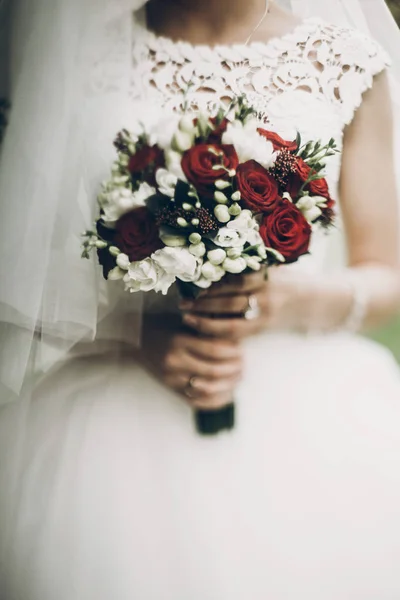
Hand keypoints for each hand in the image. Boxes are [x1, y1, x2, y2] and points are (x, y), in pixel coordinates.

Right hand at [140, 315, 242, 409]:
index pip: (214, 349)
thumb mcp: (184, 323)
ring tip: (238, 377)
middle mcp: (174, 361)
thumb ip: (207, 331)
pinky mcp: (171, 389)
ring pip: (208, 388)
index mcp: (178, 340)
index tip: (243, 349)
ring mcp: (171, 378)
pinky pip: (198, 401)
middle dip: (234, 368)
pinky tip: (228, 393)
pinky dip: (216, 400)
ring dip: (229, 384)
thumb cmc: (164, 327)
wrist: (136, 341)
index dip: (233, 350)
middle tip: (244, 364)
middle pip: (214, 370)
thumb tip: (238, 339)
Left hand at [179, 267, 353, 338]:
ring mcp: (266, 315)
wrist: (318, 301)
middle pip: (229, 301)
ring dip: (206, 320)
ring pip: (230, 321)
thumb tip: (217, 260)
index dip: (212, 284)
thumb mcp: (274, 267)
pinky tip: (204, 330)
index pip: (234, 280)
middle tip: (182, 302)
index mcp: (267, 276)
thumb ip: (251, 267)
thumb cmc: (292, 280)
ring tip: (187, 317)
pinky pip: (238, 333)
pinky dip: (219, 332)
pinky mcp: (264, 328)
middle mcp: (267, 296)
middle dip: (203, 303)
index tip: (193, 284)